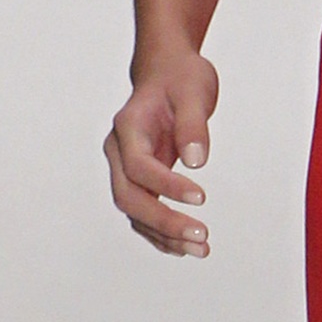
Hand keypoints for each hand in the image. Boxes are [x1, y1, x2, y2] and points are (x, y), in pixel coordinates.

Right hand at [106, 47, 218, 257]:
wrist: (167, 73)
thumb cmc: (179, 78)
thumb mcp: (193, 90)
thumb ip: (193, 125)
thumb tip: (196, 161)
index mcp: (128, 127)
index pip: (139, 166)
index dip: (167, 186)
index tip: (201, 198)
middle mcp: (120, 151)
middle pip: (129, 196)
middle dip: (163, 221)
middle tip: (200, 235)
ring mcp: (126, 168)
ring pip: (135, 211)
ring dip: (165, 234)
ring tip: (201, 248)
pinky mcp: (140, 180)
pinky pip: (143, 214)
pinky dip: (162, 233)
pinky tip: (185, 246)